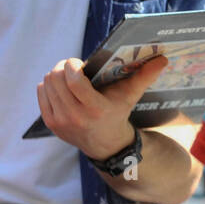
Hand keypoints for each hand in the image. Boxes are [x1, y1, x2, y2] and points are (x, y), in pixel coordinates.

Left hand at [37, 55, 168, 158]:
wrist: (106, 144)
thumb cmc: (117, 114)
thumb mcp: (131, 96)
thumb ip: (145, 77)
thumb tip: (163, 59)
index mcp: (95, 109)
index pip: (74, 81)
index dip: (72, 65)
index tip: (79, 62)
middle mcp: (75, 117)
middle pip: (56, 79)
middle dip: (63, 67)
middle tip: (73, 67)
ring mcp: (60, 121)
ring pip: (46, 84)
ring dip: (55, 75)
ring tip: (68, 76)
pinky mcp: (50, 123)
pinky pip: (42, 93)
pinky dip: (48, 85)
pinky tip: (61, 87)